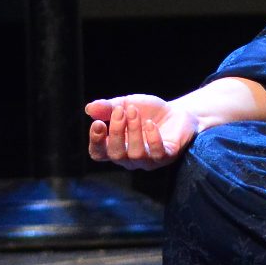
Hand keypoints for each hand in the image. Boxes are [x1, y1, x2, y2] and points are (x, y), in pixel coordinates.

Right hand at [85, 93, 199, 169]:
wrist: (176, 112)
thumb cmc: (147, 111)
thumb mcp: (125, 104)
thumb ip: (107, 107)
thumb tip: (89, 108)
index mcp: (115, 146)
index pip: (98, 153)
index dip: (95, 141)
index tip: (98, 123)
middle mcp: (129, 157)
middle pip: (116, 154)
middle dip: (116, 131)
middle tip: (121, 111)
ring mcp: (147, 160)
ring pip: (136, 154)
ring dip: (134, 131)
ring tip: (134, 112)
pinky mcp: (166, 157)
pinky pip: (157, 154)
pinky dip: (152, 138)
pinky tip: (150, 123)